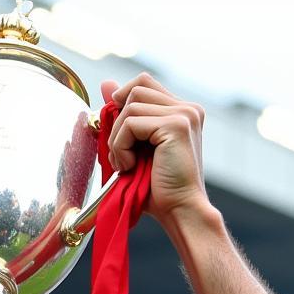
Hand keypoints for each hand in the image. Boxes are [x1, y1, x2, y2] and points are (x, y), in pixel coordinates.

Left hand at [103, 73, 209, 225]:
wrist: (180, 211)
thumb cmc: (159, 189)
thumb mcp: (137, 147)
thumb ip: (125, 116)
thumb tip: (105, 83)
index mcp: (183, 112)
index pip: (144, 84)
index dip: (122, 101)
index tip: (116, 133)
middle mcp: (188, 108)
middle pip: (136, 87)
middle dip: (118, 122)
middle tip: (121, 155)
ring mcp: (184, 114)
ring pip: (130, 105)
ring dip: (118, 138)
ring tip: (126, 164)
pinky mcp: (176, 125)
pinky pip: (131, 122)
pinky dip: (121, 146)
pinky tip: (130, 166)